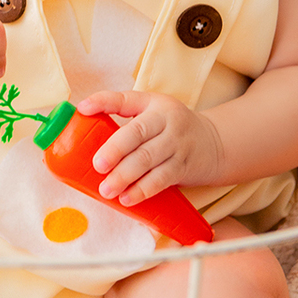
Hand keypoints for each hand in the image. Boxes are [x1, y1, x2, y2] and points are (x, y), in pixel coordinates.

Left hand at [76, 90, 223, 206]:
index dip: (103, 102)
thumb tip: (82, 125)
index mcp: (153, 104)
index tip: (83, 109)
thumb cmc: (171, 129)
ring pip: (148, 159)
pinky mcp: (183, 166)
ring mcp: (177, 144)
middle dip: (115, 150)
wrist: (215, 143)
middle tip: (98, 165)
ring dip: (125, 176)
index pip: (125, 99)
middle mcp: (166, 121)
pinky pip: (161, 179)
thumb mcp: (152, 112)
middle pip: (137, 134)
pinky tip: (127, 198)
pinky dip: (143, 190)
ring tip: (106, 189)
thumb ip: (123, 116)